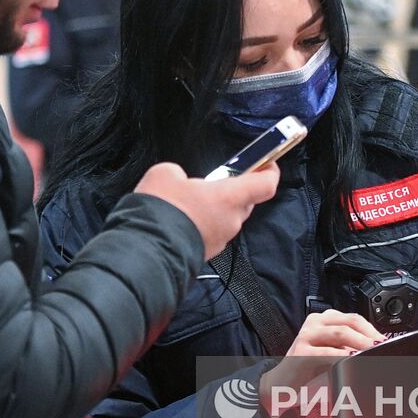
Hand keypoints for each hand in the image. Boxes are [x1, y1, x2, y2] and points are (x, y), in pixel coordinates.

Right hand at [135, 162, 278, 259]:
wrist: (147, 250)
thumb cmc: (163, 209)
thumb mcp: (166, 174)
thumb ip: (180, 174)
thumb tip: (179, 182)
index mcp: (229, 198)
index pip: (265, 184)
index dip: (269, 172)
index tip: (266, 163)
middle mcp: (231, 221)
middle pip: (244, 202)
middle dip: (232, 191)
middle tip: (212, 183)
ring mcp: (219, 240)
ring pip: (225, 219)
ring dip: (213, 209)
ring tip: (187, 203)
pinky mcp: (206, 254)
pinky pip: (210, 234)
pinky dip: (200, 225)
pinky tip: (179, 221)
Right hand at [259, 311, 382, 415]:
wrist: (283, 385)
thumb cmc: (311, 370)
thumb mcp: (334, 353)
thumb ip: (351, 348)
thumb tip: (378, 349)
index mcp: (324, 319)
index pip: (354, 318)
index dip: (372, 329)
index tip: (386, 342)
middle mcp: (315, 323)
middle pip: (350, 323)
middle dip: (369, 336)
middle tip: (384, 348)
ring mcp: (306, 335)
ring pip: (340, 333)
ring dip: (360, 344)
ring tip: (374, 353)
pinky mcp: (300, 352)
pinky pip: (326, 353)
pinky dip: (342, 357)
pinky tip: (353, 361)